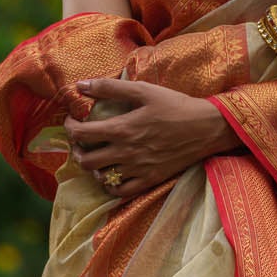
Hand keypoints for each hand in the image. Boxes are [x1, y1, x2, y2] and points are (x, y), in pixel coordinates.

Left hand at [66, 77, 234, 198]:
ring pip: (101, 177)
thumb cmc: (175, 106)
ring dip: (93, 167)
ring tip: (96, 156)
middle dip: (77, 150)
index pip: (80, 133)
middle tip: (81, 141)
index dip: (69, 128)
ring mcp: (138, 169)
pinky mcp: (150, 179)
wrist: (207, 128)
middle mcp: (126, 152)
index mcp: (122, 129)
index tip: (72, 121)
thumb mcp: (143, 90)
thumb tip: (80, 85)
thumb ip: (110, 88)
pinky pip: (121, 192)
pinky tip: (112, 174)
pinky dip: (110, 185)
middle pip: (86, 160)